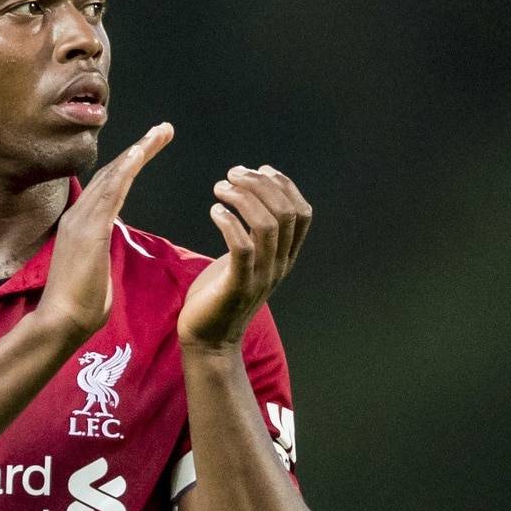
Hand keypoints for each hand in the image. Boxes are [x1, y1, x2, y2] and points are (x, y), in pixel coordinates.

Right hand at [37, 123, 174, 338]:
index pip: (108, 186)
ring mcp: (81, 220)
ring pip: (113, 176)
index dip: (129, 165)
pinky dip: (125, 170)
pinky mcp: (88, 230)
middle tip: (164, 129)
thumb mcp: (93, 269)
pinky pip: (110, 192)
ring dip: (138, 151)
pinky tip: (139, 153)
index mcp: (80, 224)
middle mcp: (77, 215)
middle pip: (112, 172)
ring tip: (161, 132)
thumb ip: (98, 252)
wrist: (61, 322)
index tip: (149, 147)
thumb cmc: (79, 304)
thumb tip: (102, 251)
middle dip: (139, 149)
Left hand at [178, 165, 311, 350]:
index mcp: (284, 257)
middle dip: (260, 184)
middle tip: (232, 174)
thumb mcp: (243, 260)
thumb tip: (246, 196)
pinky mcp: (238, 286)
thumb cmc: (219, 295)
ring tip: (220, 188)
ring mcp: (261, 277)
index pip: (302, 213)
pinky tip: (215, 211)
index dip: (285, 185)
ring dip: (243, 198)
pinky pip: (243, 248)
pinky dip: (230, 223)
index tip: (260, 169)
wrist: (209, 340)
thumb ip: (250, 234)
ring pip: (267, 225)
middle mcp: (279, 265)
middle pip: (285, 213)